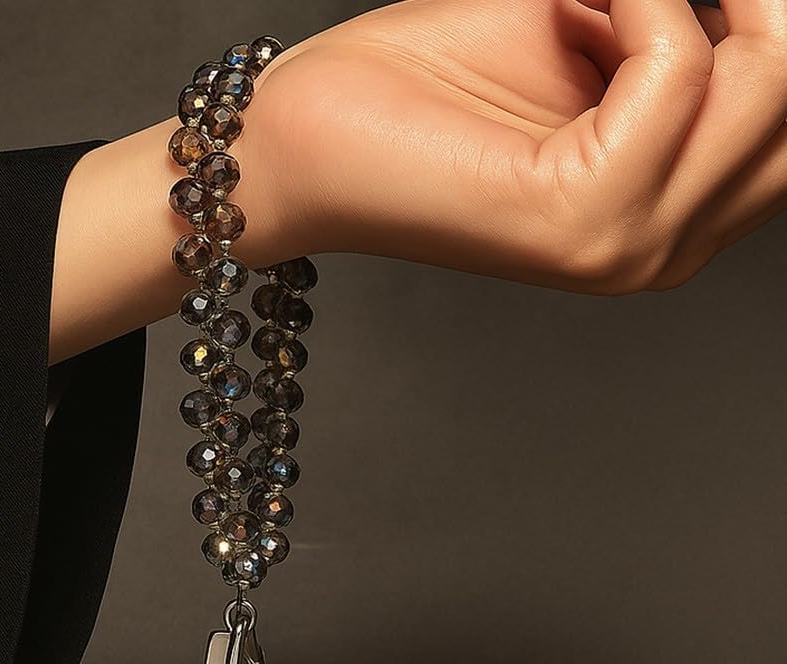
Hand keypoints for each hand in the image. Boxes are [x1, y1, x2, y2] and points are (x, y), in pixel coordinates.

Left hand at [247, 0, 786, 292]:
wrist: (309, 137)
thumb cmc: (424, 87)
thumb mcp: (585, 39)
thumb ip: (673, 22)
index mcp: (667, 219)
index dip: (770, 26)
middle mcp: (660, 252)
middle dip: (756, 8)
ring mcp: (623, 249)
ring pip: (760, 86)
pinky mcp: (576, 222)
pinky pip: (673, 67)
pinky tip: (572, 1)